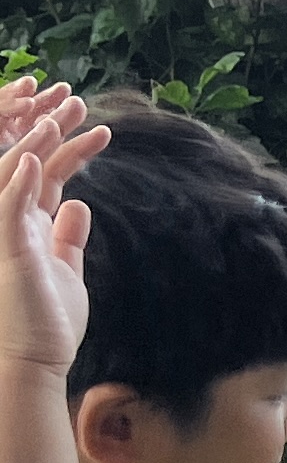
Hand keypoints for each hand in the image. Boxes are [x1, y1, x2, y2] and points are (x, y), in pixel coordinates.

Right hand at [0, 92, 107, 378]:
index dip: (69, 148)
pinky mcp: (8, 251)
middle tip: (78, 102)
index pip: (47, 175)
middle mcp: (12, 224)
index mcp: (28, 226)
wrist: (34, 360)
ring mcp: (6, 235)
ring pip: (14, 177)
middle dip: (51, 131)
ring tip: (59, 116)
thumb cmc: (49, 320)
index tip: (100, 127)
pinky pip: (8, 209)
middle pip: (28, 164)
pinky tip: (37, 158)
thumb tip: (77, 206)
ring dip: (37, 145)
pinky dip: (22, 183)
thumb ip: (68, 237)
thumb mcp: (64, 268)